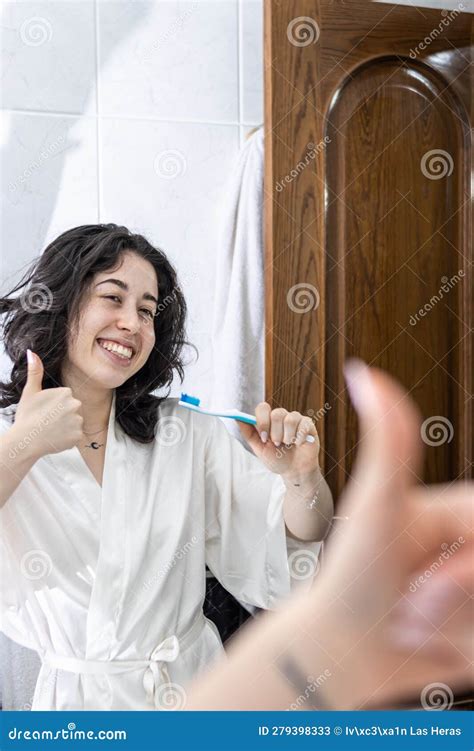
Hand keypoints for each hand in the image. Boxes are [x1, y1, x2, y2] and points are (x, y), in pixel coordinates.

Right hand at [13, 350, 83, 458]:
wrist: (25, 440)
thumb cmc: (27, 416)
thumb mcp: (30, 391)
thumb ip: (35, 371)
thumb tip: (32, 353)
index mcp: (66, 392)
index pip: (65, 398)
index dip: (54, 405)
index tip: (45, 410)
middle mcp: (76, 405)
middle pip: (71, 409)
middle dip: (62, 415)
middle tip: (47, 421)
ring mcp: (78, 421)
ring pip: (74, 422)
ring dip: (65, 427)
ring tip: (50, 430)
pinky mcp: (78, 436)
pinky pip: (75, 436)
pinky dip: (68, 438)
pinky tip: (56, 438)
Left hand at [237, 403, 319, 478]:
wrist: (294, 471)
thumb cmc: (276, 459)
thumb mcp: (259, 448)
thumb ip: (248, 432)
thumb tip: (235, 417)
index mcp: (268, 420)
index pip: (263, 408)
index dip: (263, 421)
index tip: (263, 438)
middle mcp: (281, 417)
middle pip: (277, 413)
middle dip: (275, 433)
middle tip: (277, 444)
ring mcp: (296, 419)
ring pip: (290, 419)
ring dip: (287, 437)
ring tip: (288, 445)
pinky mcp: (308, 425)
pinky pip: (303, 425)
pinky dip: (299, 438)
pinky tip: (299, 444)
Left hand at [298, 361, 472, 708]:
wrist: (340, 654)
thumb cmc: (351, 577)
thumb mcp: (375, 508)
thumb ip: (388, 443)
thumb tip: (362, 371)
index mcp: (461, 516)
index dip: (466, 571)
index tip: (427, 584)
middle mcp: (472, 550)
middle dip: (455, 606)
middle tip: (409, 612)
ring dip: (455, 636)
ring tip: (411, 626)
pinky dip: (462, 653)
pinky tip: (431, 651)